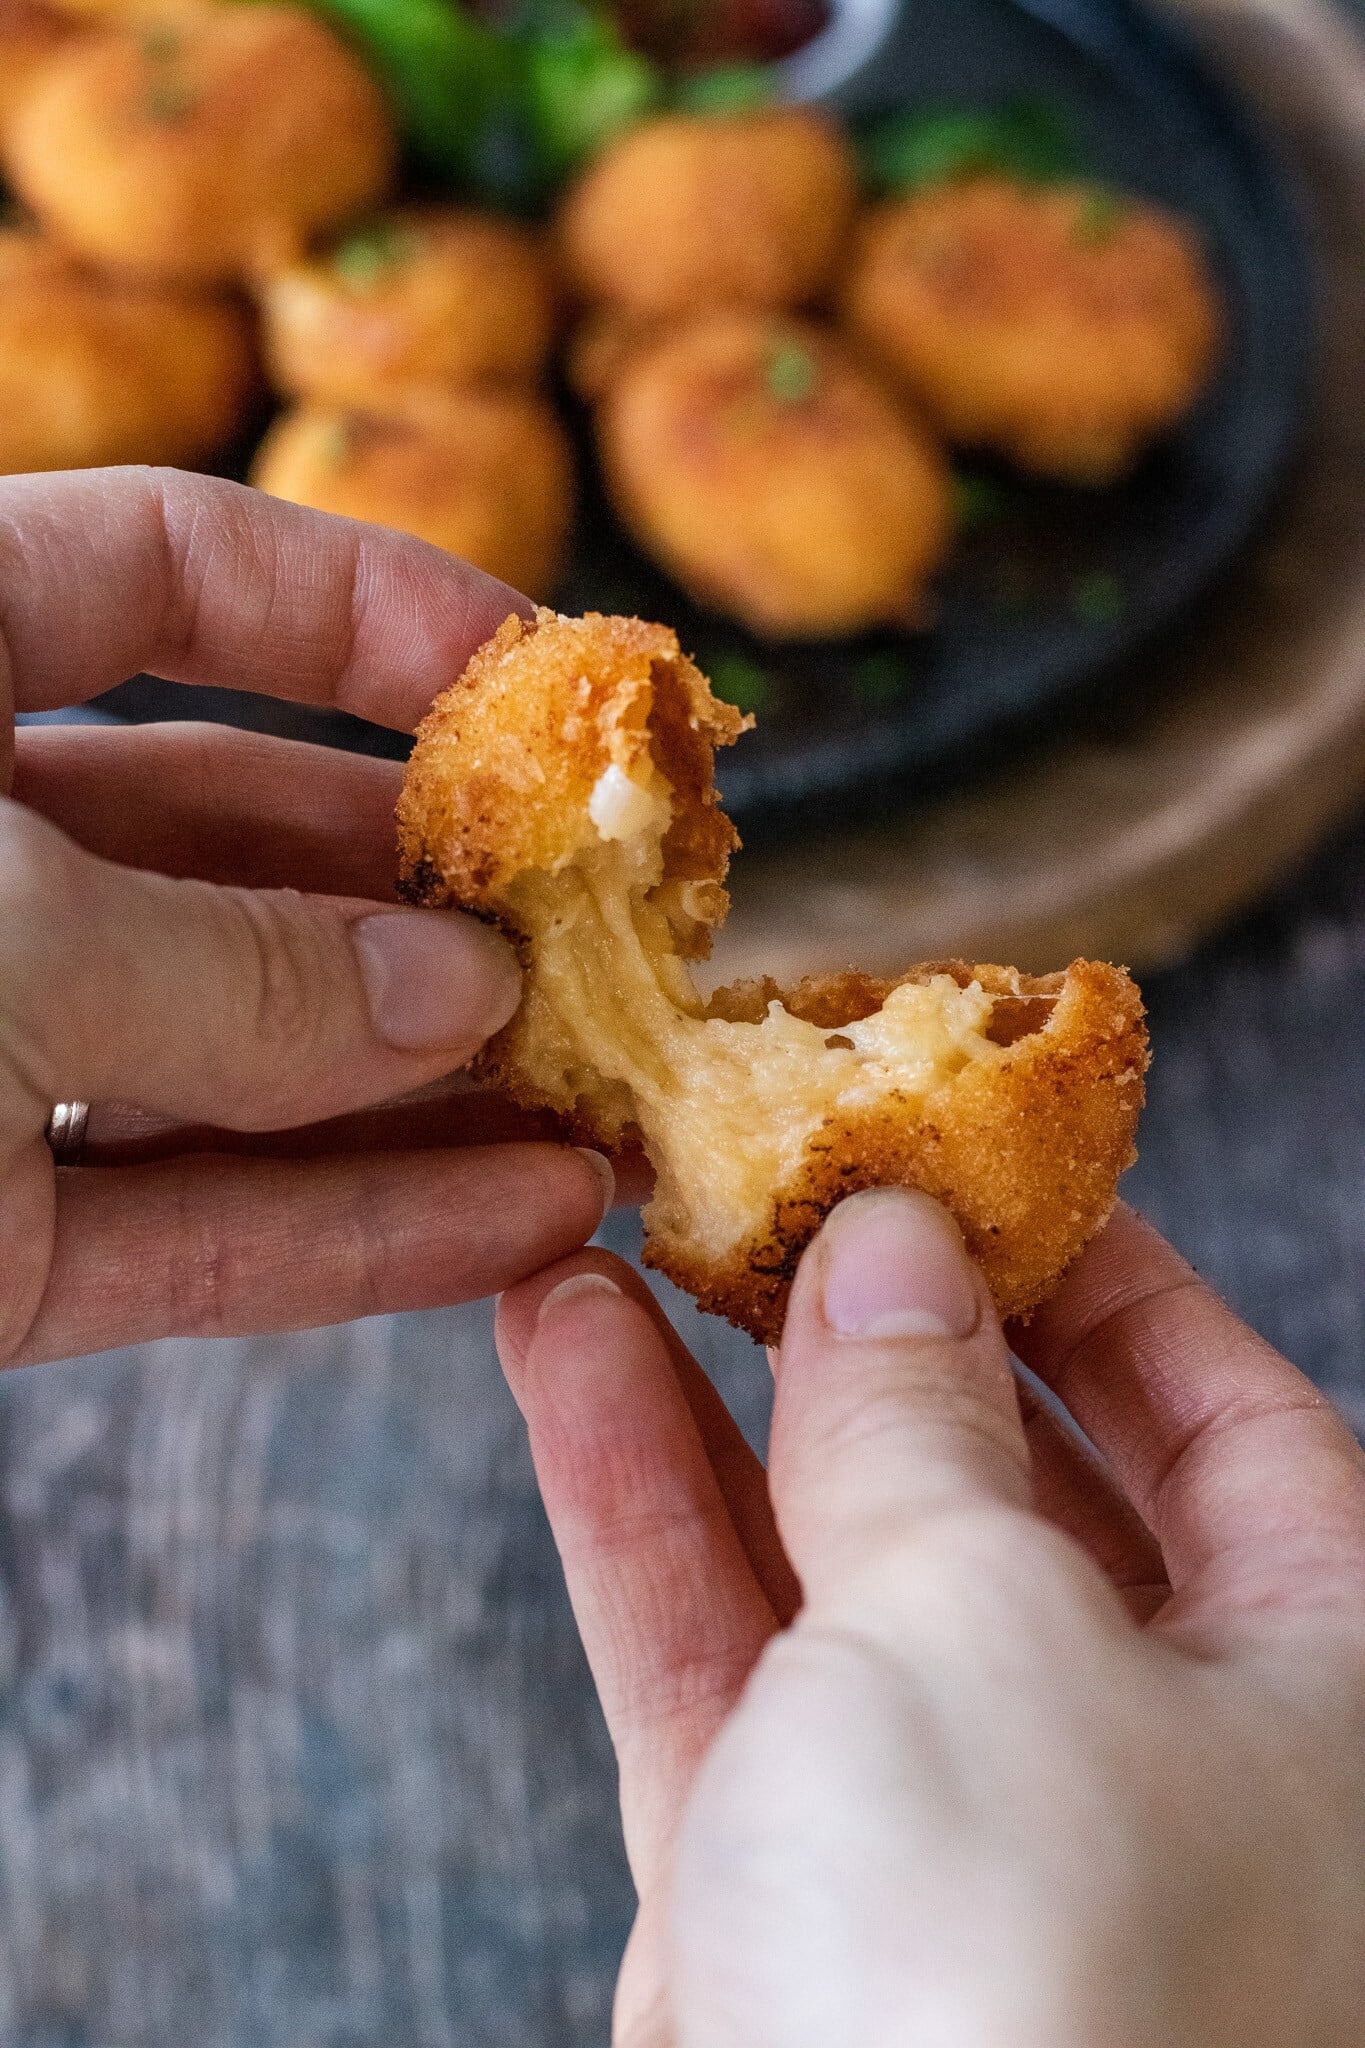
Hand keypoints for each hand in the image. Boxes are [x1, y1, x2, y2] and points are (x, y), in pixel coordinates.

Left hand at [1, 467, 611, 1366]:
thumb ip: (239, 965)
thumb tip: (462, 992)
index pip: (171, 570)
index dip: (374, 609)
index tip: (555, 685)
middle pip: (237, 843)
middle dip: (437, 897)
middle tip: (611, 944)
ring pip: (238, 1063)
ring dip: (433, 1094)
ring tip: (612, 1108)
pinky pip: (188, 1233)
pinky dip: (353, 1235)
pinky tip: (524, 1225)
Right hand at [496, 1198, 1364, 2046]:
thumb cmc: (1032, 1981)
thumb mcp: (988, 1622)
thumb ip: (921, 1420)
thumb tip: (890, 1250)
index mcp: (1325, 1685)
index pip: (1229, 1413)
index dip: (1096, 1270)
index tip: (964, 1159)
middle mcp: (1166, 1758)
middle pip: (1010, 1472)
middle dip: (869, 1322)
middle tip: (762, 1180)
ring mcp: (968, 1831)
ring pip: (830, 1553)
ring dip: (707, 1386)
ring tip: (610, 1227)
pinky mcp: (804, 1898)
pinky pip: (723, 1657)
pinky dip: (635, 1503)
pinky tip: (559, 1353)